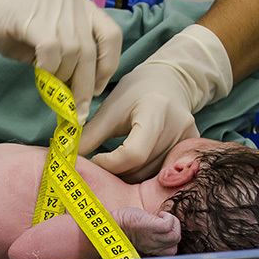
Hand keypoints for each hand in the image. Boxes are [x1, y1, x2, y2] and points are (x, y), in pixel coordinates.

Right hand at [0, 0, 121, 122]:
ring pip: (73, 53)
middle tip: (78, 109)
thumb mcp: (46, 34)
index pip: (111, 35)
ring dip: (63, 78)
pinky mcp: (34, 16)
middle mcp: (72, 0)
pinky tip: (39, 74)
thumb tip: (82, 87)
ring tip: (51, 87)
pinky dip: (48, 69)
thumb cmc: (7, 25)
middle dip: (85, 84)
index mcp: (80, 3)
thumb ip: (67, 52)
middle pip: (91, 50)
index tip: (96, 88)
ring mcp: (54, 5)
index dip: (107, 65)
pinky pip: (51, 51)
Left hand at [80, 24, 232, 181]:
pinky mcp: (191, 149)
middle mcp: (178, 126)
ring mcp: (188, 139)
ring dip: (127, 175)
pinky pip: (162, 173)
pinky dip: (143, 174)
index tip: (93, 161)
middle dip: (115, 172)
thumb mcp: (110, 109)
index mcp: (155, 110)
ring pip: (150, 175)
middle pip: (142, 168)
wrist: (169, 82)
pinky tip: (131, 166)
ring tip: (114, 164)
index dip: (109, 164)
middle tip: (99, 165)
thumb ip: (90, 135)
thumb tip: (66, 158)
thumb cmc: (135, 94)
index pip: (133, 154)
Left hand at [112, 208, 180, 256]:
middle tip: (164, 221)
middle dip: (174, 229)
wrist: (114, 224)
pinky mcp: (151, 227)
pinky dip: (169, 218)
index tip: (163, 232)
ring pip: (175, 236)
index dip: (171, 240)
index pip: (171, 251)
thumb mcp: (141, 237)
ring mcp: (153, 237)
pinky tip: (161, 215)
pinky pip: (168, 225)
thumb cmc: (125, 227)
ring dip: (174, 224)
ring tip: (163, 218)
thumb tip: (161, 230)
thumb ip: (151, 238)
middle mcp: (154, 246)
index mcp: (152, 249)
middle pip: (175, 242)